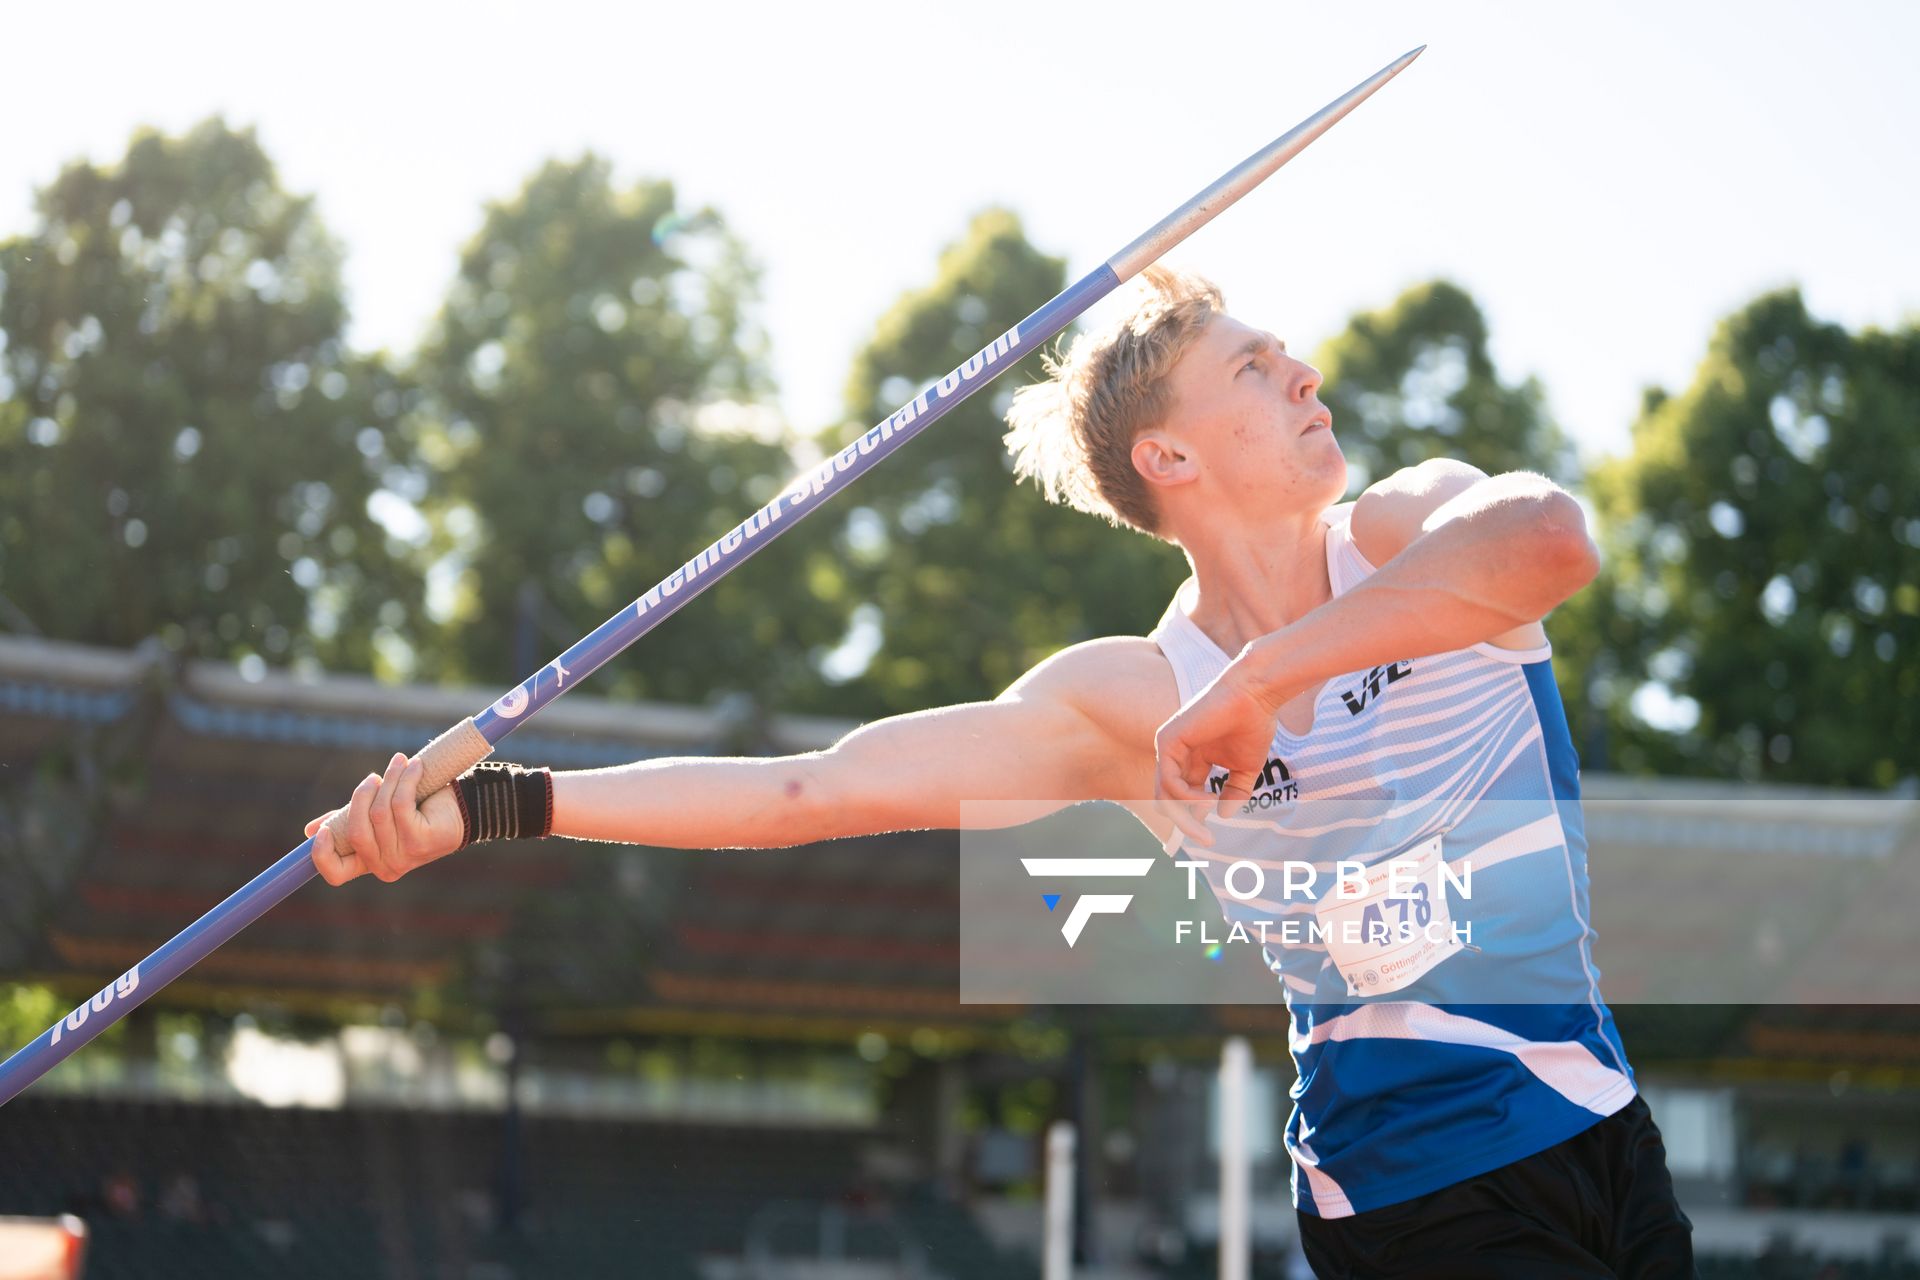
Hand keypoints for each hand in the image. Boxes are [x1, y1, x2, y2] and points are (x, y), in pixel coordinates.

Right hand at [305, 751, 464, 885]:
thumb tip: (310, 830)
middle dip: (360, 796)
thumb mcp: (378, 816)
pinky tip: (415, 766)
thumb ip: (348, 821)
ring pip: (380, 813)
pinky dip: (406, 779)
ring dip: (389, 780)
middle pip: (355, 831)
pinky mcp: (422, 842)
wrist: (464, 809)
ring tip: (400, 763)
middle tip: (374, 777)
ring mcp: (404, 857)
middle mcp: (385, 866)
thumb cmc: (417, 811)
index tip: (319, 830)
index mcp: (369, 863)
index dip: (322, 854)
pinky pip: (402, 805)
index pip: (336, 874)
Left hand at [1153, 663, 1288, 846]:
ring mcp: (1169, 747)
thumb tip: (1224, 816)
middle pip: (1168, 800)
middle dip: (1185, 824)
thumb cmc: (1254, 724)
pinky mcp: (1167, 741)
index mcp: (1192, 760)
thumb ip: (1234, 793)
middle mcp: (1176, 755)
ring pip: (1164, 795)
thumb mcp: (1245, 769)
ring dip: (1186, 814)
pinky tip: (1207, 798)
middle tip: (1206, 840)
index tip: (1209, 838)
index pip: (1182, 797)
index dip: (1193, 819)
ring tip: (1209, 816)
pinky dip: (1187, 796)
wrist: (1256, 695)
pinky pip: (1170, 781)